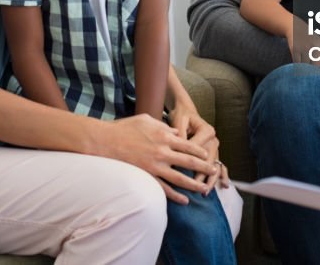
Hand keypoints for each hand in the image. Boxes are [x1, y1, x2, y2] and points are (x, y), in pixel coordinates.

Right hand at [98, 114, 214, 203]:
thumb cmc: (125, 127)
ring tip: (204, 188)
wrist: (106, 141)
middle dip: (204, 167)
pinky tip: (184, 200)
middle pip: (189, 161)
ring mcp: (155, 166)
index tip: (207, 155)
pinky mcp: (146, 176)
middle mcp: (163, 151)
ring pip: (180, 178)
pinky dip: (175, 196)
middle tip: (214, 171)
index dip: (200, 151)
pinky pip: (164, 188)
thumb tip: (176, 132)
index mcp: (164, 136)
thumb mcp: (147, 119)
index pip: (188, 145)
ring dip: (194, 184)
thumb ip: (164, 126)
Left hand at [169, 97, 228, 192]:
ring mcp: (215, 147)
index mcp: (206, 131)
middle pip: (208, 160)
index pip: (197, 149)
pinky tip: (225, 185)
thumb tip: (176, 151)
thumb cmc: (181, 116)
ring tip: (206, 190)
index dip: (188, 160)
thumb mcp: (179, 121)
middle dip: (201, 174)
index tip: (179, 171)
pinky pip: (220, 165)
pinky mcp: (214, 153)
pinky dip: (222, 175)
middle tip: (195, 186)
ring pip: (214, 165)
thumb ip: (179, 135)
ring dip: (211, 179)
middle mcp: (213, 139)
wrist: (186, 111)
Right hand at [287, 17, 319, 72]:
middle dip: (313, 72)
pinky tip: (297, 65)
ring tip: (303, 70)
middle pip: (316, 67)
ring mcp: (304, 48)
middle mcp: (315, 47)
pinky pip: (297, 63)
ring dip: (304, 70)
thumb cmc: (310, 39)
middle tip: (310, 75)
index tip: (319, 73)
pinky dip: (297, 66)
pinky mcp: (295, 49)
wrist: (296, 27)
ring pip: (305, 66)